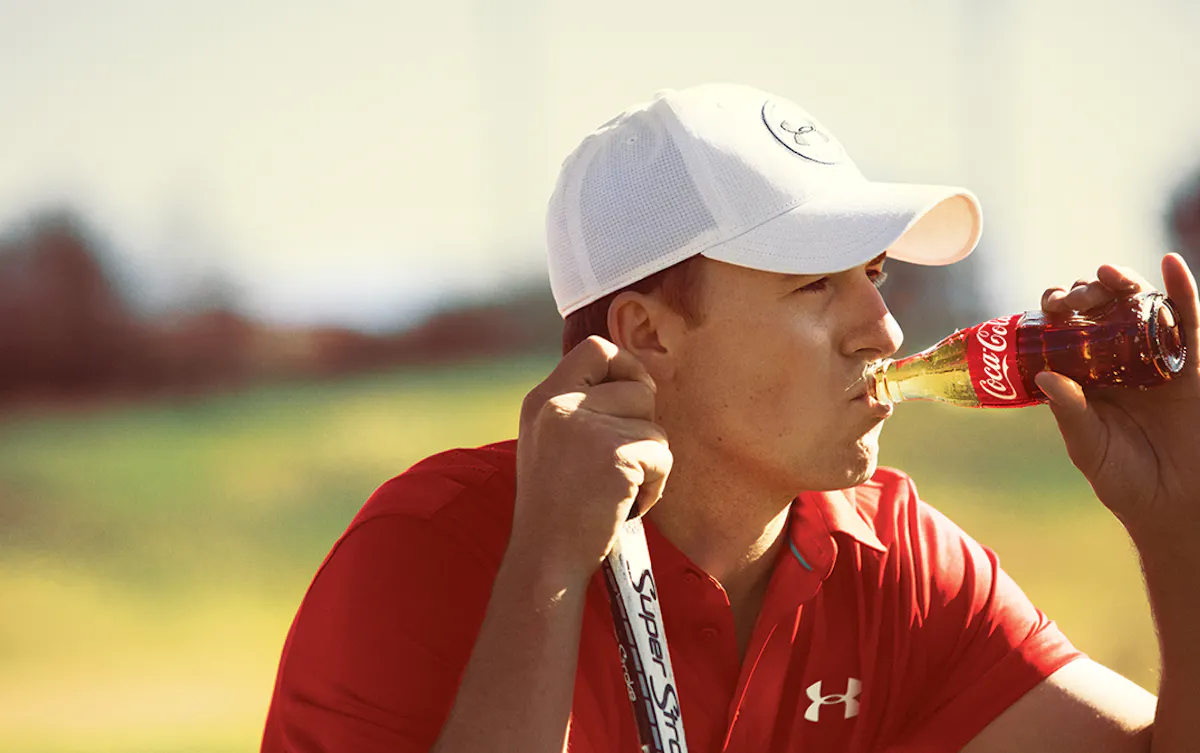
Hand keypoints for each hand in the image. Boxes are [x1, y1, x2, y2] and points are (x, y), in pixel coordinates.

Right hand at [509, 336, 672, 582]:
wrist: (545, 559)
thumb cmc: (554, 510)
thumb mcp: (547, 444)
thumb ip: (577, 410)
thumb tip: (633, 385)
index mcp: (543, 399)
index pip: (596, 348)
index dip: (625, 368)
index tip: (628, 401)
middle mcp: (561, 404)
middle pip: (639, 386)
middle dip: (643, 426)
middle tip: (621, 463)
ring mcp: (587, 428)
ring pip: (655, 426)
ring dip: (649, 463)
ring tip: (617, 491)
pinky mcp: (616, 454)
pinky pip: (662, 457)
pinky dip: (654, 487)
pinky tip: (625, 505)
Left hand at [1035, 254, 1199, 540]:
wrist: (1174, 505)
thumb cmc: (1124, 480)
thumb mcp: (1089, 446)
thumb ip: (1072, 412)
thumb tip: (1045, 375)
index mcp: (1086, 375)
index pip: (1066, 331)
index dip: (1057, 311)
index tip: (1048, 306)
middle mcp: (1118, 360)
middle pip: (1099, 311)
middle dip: (1084, 294)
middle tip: (1073, 298)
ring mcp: (1155, 359)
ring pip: (1139, 308)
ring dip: (1124, 283)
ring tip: (1108, 273)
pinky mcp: (1192, 365)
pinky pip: (1189, 322)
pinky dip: (1181, 290)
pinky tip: (1171, 264)